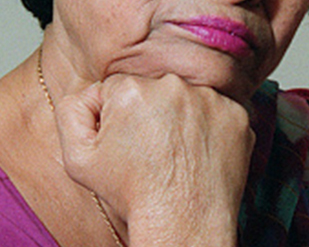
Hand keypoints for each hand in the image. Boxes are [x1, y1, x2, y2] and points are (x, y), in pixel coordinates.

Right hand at [54, 73, 253, 246]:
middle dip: (148, 113)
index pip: (117, 88)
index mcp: (130, 89)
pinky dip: (207, 128)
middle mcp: (172, 85)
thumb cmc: (131, 193)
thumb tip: (92, 91)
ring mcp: (210, 99)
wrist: (182, 225)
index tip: (126, 144)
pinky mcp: (237, 115)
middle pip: (152, 89)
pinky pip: (216, 110)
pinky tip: (197, 153)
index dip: (117, 117)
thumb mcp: (77, 157)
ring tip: (175, 154)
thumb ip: (71, 109)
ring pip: (185, 97)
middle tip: (150, 151)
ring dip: (179, 117)